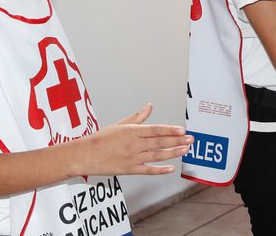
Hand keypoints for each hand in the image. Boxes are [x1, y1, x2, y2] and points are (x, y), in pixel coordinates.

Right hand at [73, 104, 191, 176]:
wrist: (84, 155)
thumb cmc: (101, 138)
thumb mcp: (120, 124)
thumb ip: (138, 117)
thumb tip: (149, 106)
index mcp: (132, 131)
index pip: (155, 130)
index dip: (170, 130)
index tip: (182, 130)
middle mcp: (134, 144)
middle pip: (159, 142)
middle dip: (177, 141)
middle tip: (191, 139)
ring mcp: (132, 158)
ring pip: (156, 155)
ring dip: (173, 153)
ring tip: (185, 150)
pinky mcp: (128, 169)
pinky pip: (147, 170)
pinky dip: (160, 170)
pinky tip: (171, 168)